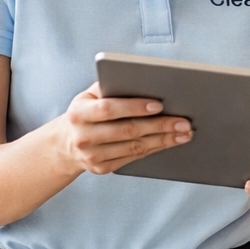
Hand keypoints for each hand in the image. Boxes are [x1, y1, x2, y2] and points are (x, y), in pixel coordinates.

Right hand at [55, 82, 192, 175]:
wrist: (65, 143)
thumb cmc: (86, 112)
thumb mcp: (89, 95)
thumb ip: (111, 86)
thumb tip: (146, 81)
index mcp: (79, 113)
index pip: (109, 109)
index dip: (134, 107)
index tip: (159, 104)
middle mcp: (83, 136)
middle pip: (127, 130)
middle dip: (159, 126)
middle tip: (183, 122)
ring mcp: (92, 155)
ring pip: (134, 147)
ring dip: (163, 140)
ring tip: (184, 132)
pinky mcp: (101, 168)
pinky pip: (133, 157)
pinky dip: (155, 149)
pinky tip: (170, 142)